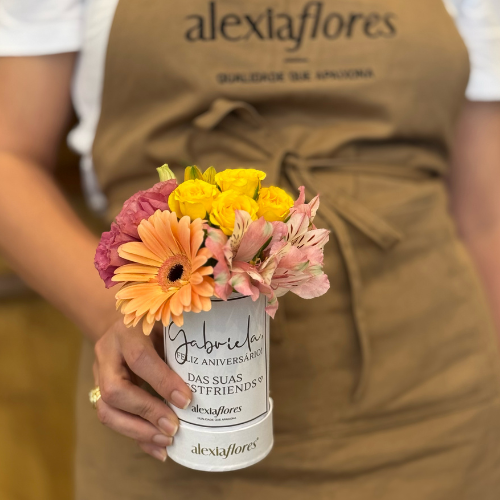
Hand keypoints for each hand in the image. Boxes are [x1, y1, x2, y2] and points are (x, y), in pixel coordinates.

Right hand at [93, 319, 191, 461]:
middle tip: (174, 428)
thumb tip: (208, 375)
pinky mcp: (100, 393)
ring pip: (106, 411)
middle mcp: (107, 354)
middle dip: (147, 413)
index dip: (162, 381)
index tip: (186, 400)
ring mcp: (99, 375)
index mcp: (127, 332)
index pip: (139, 359)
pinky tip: (158, 449)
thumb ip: (179, 345)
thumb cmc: (153, 325)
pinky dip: (137, 438)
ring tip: (167, 441)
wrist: (121, 323)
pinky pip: (113, 420)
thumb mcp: (165, 325)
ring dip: (138, 431)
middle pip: (115, 391)